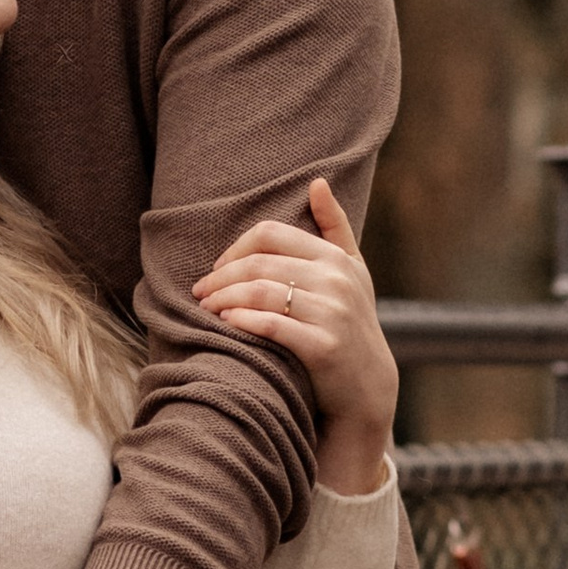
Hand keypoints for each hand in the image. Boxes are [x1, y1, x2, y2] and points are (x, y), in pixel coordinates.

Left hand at [190, 179, 396, 490]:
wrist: (367, 386)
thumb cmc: (350, 323)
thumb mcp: (352, 271)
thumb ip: (335, 226)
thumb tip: (317, 182)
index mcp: (336, 257)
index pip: (271, 234)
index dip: (236, 248)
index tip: (218, 268)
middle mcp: (337, 280)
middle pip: (260, 263)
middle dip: (222, 277)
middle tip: (200, 292)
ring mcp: (333, 313)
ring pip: (261, 292)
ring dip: (224, 299)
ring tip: (206, 309)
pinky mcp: (324, 346)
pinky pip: (273, 325)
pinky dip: (243, 321)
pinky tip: (226, 324)